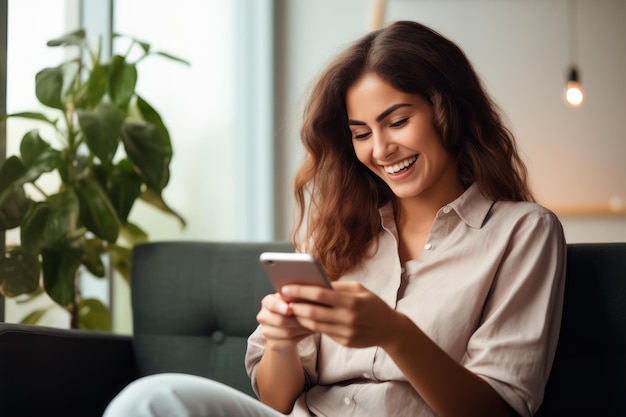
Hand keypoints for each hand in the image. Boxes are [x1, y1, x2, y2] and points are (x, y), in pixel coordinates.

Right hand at [256, 292, 313, 351]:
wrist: (288, 327)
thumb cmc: (293, 308)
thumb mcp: (294, 299)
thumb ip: (297, 297)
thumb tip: (306, 293)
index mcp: (267, 302)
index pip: (271, 304)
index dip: (280, 307)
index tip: (290, 309)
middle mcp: (263, 316)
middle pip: (280, 320)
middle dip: (298, 319)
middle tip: (313, 317)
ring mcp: (266, 331)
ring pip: (287, 332)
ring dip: (303, 328)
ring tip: (315, 324)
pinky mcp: (272, 344)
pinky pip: (289, 342)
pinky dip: (302, 336)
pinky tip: (309, 331)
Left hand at [283, 281, 400, 347]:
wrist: (390, 329)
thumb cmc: (372, 304)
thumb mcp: (359, 289)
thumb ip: (338, 287)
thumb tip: (314, 282)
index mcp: (351, 301)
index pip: (319, 295)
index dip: (300, 291)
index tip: (286, 288)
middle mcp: (348, 318)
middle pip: (313, 313)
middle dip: (295, 306)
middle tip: (283, 300)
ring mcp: (346, 332)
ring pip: (314, 325)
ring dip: (300, 317)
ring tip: (291, 309)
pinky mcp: (345, 342)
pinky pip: (323, 333)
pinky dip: (311, 326)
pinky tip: (304, 319)